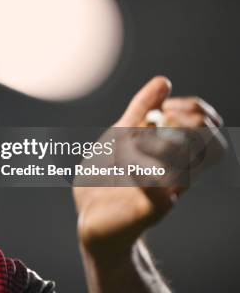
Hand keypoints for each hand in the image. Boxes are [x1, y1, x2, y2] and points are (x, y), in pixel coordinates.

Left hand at [73, 76, 225, 258]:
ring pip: (185, 162)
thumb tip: (164, 81)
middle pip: (211, 144)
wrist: (88, 217)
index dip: (196, 110)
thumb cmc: (106, 177)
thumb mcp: (120, 135)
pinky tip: (123, 161)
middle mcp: (180, 173)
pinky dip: (141, 165)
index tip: (166, 106)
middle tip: (155, 123)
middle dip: (186, 123)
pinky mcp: (150, 210)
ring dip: (156, 143)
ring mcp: (167, 192)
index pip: (210, 128)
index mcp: (178, 153)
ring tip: (129, 144)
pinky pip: (159, 186)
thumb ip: (141, 109)